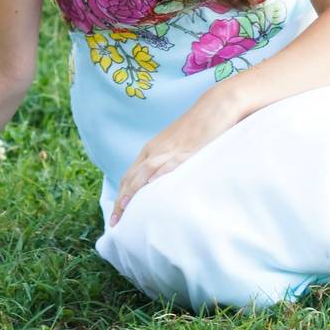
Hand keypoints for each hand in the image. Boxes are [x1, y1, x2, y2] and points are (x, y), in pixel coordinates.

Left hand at [110, 86, 241, 226]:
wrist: (214, 107)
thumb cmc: (196, 129)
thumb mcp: (176, 146)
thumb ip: (166, 163)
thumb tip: (160, 184)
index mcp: (152, 149)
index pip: (130, 175)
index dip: (121, 195)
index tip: (116, 214)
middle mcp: (156, 150)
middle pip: (132, 177)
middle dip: (122, 200)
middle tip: (115, 222)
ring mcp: (169, 150)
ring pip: (144, 174)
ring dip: (133, 193)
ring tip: (126, 211)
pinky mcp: (185, 151)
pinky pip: (168, 166)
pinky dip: (158, 178)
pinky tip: (151, 190)